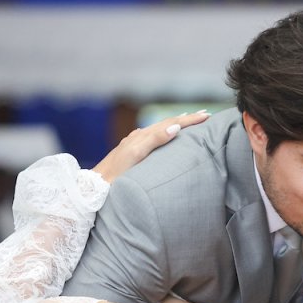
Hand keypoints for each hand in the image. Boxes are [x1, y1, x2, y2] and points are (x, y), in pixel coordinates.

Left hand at [93, 110, 210, 182]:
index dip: (190, 120)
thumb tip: (175, 126)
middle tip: (204, 115)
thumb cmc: (117, 174)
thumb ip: (154, 140)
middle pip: (166, 123)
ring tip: (188, 121)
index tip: (207, 116)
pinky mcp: (131, 152)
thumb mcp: (136, 155)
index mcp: (143, 136)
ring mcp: (134, 144)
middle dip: (186, 119)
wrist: (96, 186)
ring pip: (160, 129)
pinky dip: (164, 133)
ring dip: (176, 124)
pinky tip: (164, 136)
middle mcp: (139, 137)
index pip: (171, 123)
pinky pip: (152, 137)